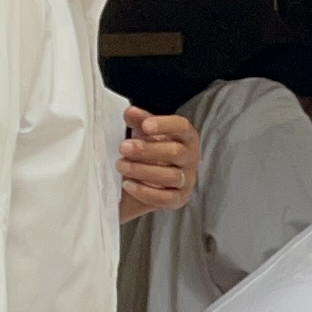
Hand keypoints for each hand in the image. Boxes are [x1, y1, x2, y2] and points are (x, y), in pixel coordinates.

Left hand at [118, 104, 199, 219]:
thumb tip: (131, 112)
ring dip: (142, 170)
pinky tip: (127, 184)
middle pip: (175, 152)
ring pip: (171, 176)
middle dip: (147, 150)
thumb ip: (139, 121)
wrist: (147, 179)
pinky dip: (145, 192)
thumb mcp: (144, 133)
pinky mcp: (179, 199)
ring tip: (120, 165)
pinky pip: (166, 198)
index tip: (144, 125)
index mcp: (187, 137)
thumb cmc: (150, 150)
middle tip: (123, 147)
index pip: (182, 127)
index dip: (164, 125)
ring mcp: (188, 180)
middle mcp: (191, 158)